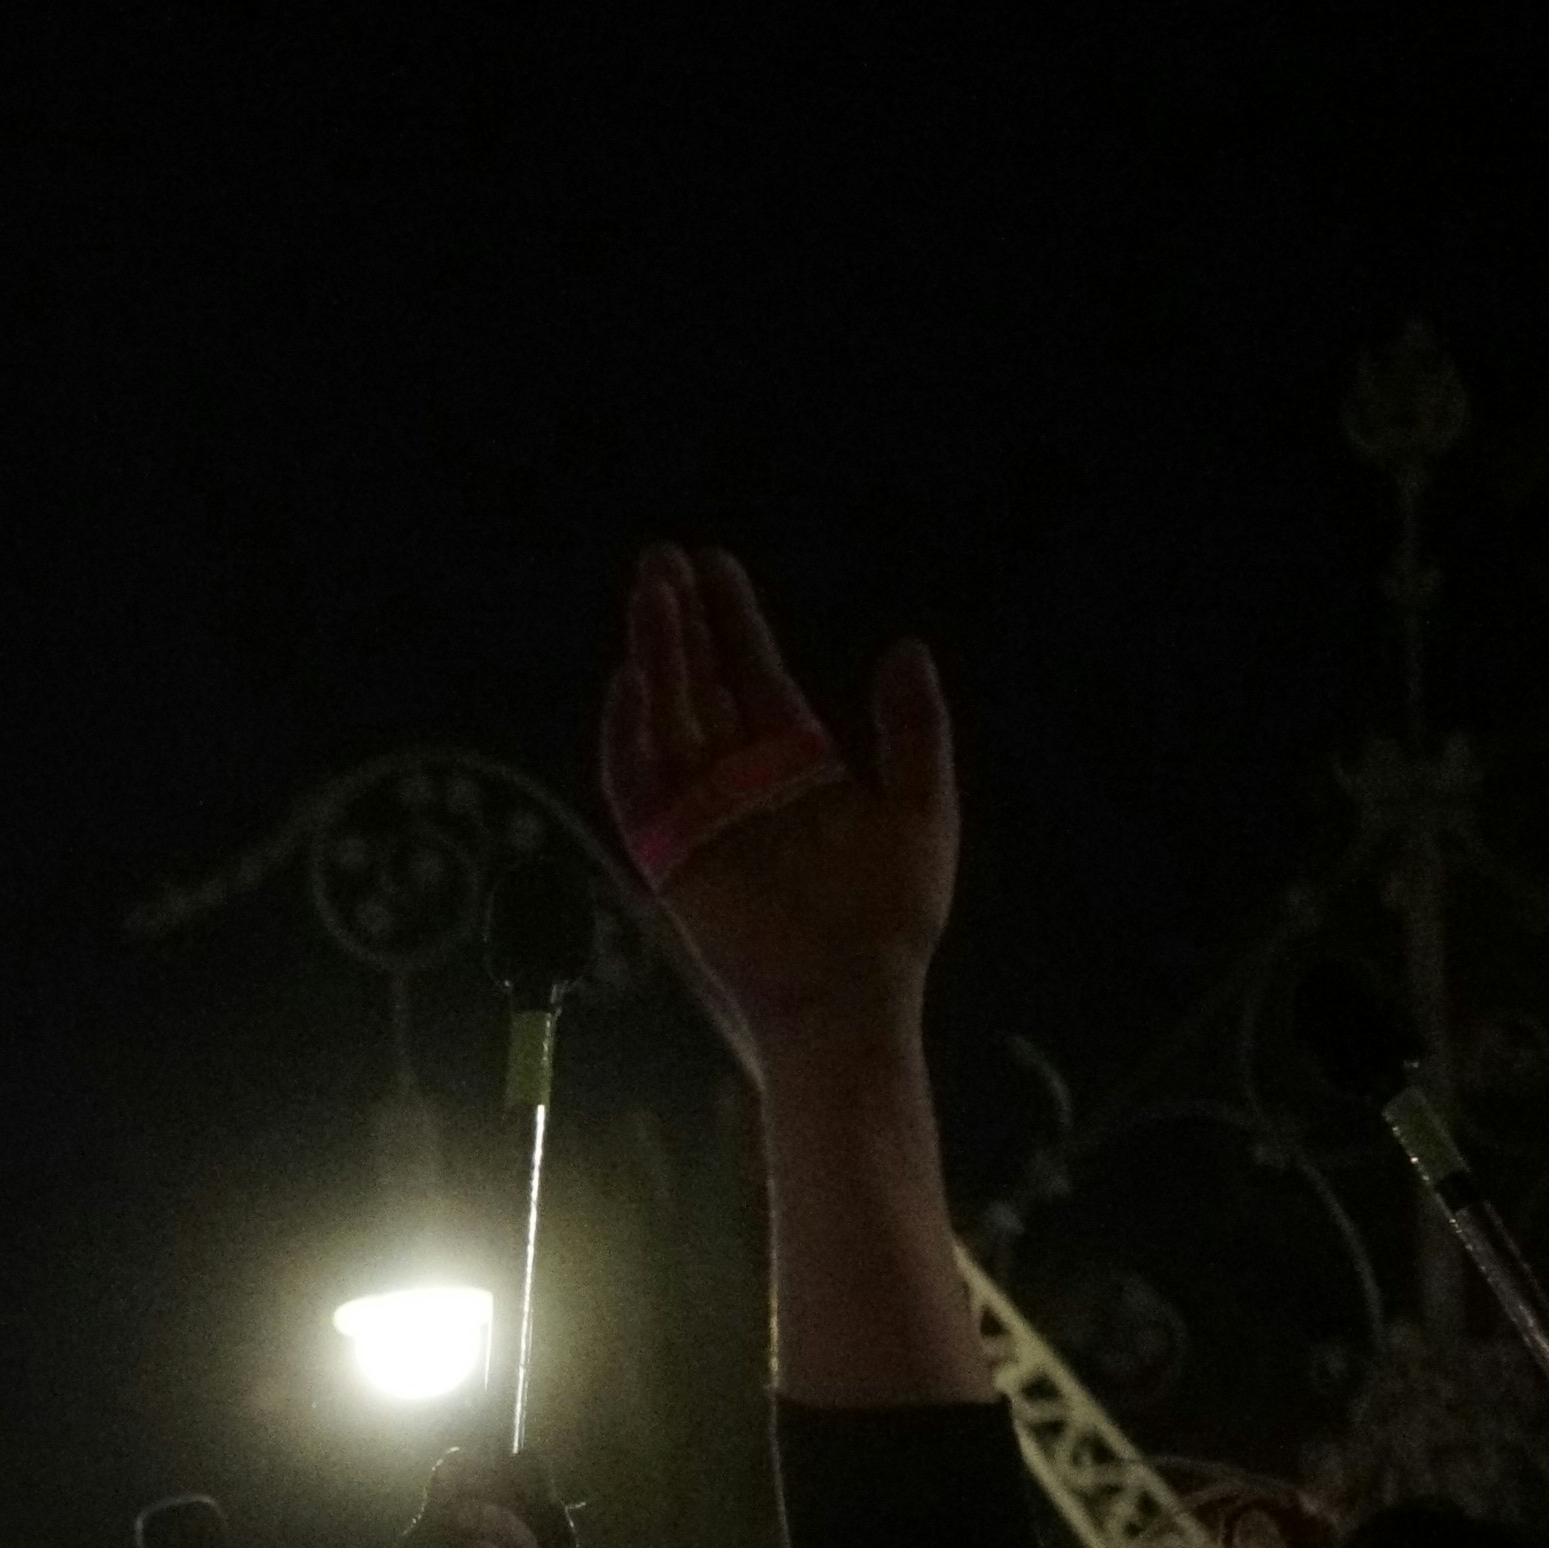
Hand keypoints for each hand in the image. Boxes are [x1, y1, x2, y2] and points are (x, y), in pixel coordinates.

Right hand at [595, 545, 954, 1074]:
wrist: (853, 990)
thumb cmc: (889, 912)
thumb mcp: (921, 804)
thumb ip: (911, 728)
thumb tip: (905, 646)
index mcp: (794, 762)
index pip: (752, 673)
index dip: (732, 620)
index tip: (714, 564)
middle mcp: (738, 780)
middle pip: (698, 684)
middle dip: (679, 621)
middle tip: (659, 557)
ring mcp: (698, 815)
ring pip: (664, 720)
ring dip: (653, 657)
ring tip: (647, 595)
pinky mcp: (669, 856)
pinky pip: (636, 789)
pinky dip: (627, 739)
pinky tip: (629, 684)